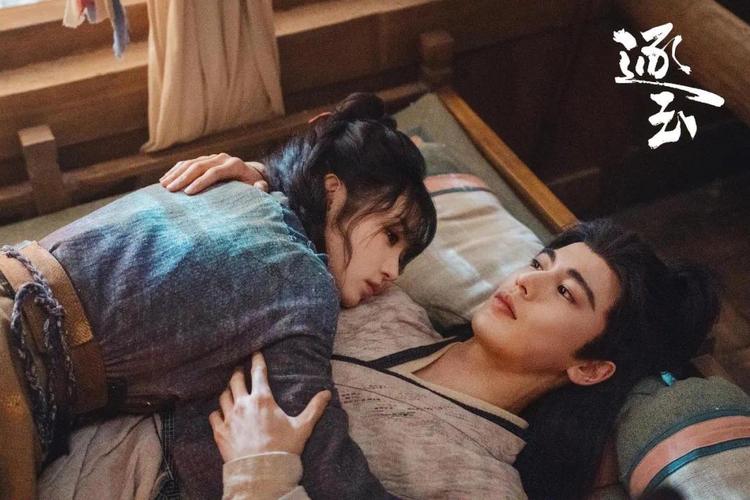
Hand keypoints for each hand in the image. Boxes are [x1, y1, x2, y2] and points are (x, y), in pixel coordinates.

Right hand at [159, 153, 268, 194]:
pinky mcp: (205, 159)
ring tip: (164, 185)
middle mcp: (222, 158)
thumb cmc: (254, 185)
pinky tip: (165, 179)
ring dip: (176, 174)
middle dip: (184, 178)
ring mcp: (212, 157)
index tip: (188, 193)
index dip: (201, 182)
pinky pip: (187, 163)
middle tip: (171, 190)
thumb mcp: (260, 187)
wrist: (251, 174)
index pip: (214, 172)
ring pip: (191, 163)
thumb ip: (261, 188)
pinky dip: (175, 170)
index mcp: (234, 165)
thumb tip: (261, 187)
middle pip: (199, 166)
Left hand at [209, 352, 331, 461]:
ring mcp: (229, 417)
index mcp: (262, 399)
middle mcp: (243, 404)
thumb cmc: (283, 448)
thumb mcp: (302, 427)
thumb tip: (327, 393)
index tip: (255, 353)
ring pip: (223, 396)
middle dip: (238, 372)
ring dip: (227, 391)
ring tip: (231, 390)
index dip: (256, 360)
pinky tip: (220, 413)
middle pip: (235, 380)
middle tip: (239, 369)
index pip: (258, 372)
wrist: (262, 472)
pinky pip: (213, 415)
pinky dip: (217, 411)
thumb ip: (314, 408)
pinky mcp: (219, 432)